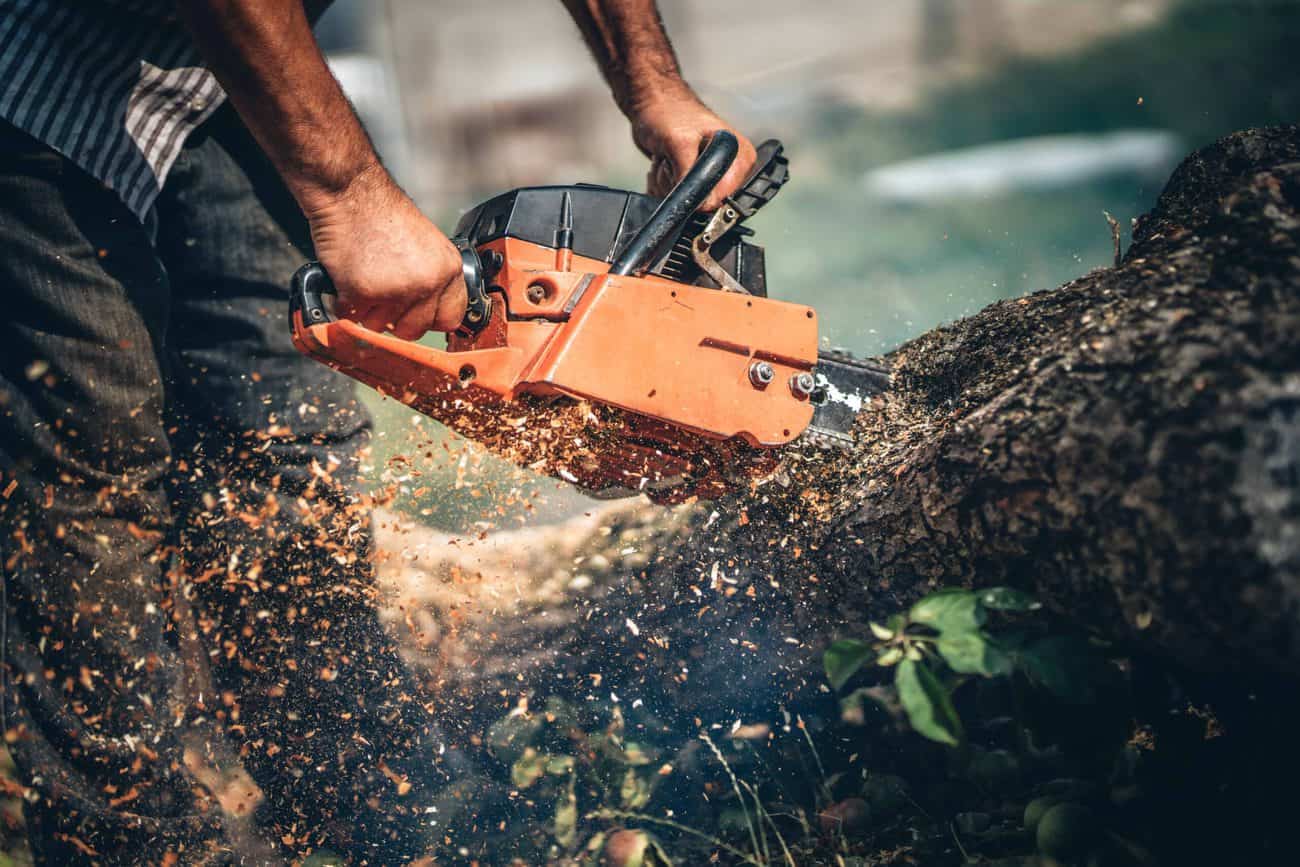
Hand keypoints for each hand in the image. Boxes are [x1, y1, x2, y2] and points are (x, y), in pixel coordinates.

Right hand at [303, 164, 466, 338]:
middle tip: (382, 293)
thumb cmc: (381, 214)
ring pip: (381, 327)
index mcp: (448, 269)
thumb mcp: (426, 245)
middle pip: (413, 330)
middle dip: (394, 319)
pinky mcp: (364, 292)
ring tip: (365, 277)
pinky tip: (349, 276)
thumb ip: (433, 279)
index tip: (415, 314)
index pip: (450, 319)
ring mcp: (397, 289)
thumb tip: (428, 312)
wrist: (350, 192)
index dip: (428, 319)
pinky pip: (352, 317)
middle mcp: (428, 282)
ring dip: (367, 311)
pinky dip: (344, 302)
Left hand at [630, 93, 757, 210]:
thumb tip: (700, 205)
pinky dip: (662, 186)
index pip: (726, 196)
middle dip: (680, 187)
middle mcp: (731, 168)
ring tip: (667, 159)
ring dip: (667, 184)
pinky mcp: (695, 181)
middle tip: (672, 161)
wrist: (652, 105)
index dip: (701, 195)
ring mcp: (712, 176)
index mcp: (740, 157)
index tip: (682, 176)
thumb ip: (691, 175)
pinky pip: (677, 200)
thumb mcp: (679, 143)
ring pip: (686, 203)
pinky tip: (663, 165)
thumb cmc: (668, 113)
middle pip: (704, 203)